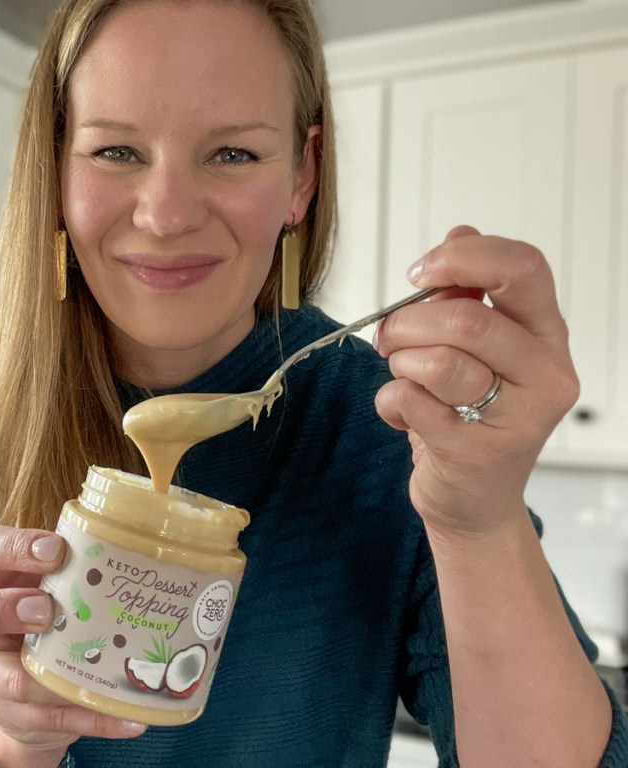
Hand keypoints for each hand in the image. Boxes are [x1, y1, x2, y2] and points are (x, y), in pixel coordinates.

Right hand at [0, 526, 147, 767]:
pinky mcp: (16, 714)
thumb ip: (78, 570)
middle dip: (1, 610)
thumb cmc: (47, 619)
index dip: (13, 548)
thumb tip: (138, 546)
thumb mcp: (52, 588)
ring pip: (10, 681)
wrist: (30, 694)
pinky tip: (129, 719)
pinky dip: (93, 719)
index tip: (54, 551)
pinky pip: (52, 720)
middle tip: (46, 611)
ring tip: (92, 677)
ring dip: (50, 681)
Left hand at [372, 226, 578, 535]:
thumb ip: (465, 293)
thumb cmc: (468, 416)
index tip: (420, 272)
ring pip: (438, 363)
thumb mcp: (472, 348)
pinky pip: (411, 402)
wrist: (472, 499)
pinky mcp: (478, 453)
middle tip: (388, 337)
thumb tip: (460, 232)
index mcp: (544, 334)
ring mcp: (517, 417)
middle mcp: (544, 373)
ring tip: (402, 376)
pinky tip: (403, 414)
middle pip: (466, 321)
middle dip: (407, 323)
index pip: (523, 268)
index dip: (462, 258)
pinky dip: (390, 403)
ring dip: (399, 364)